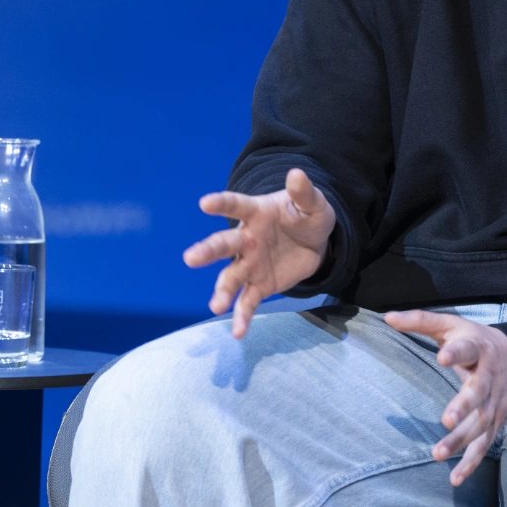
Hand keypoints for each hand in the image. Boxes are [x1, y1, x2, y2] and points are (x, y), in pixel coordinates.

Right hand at [182, 168, 335, 337]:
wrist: (316, 243)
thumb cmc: (307, 216)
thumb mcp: (312, 203)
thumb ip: (303, 193)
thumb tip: (297, 174)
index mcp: (255, 213)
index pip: (236, 205)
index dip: (221, 203)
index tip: (204, 203)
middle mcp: (246, 239)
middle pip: (223, 244)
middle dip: (207, 251)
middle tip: (190, 258)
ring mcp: (250, 264)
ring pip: (231, 277)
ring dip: (222, 291)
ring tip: (215, 307)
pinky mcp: (260, 285)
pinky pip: (248, 301)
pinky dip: (242, 316)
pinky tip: (237, 332)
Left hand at [385, 310, 506, 485]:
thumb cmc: (476, 339)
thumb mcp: (451, 325)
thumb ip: (420, 321)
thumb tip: (388, 317)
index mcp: (477, 348)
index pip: (467, 349)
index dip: (456, 353)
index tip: (442, 357)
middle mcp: (489, 376)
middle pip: (479, 392)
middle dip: (464, 406)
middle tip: (446, 419)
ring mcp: (495, 401)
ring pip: (481, 423)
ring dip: (461, 440)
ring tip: (438, 454)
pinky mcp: (496, 420)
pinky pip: (485, 444)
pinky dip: (471, 462)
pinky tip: (455, 477)